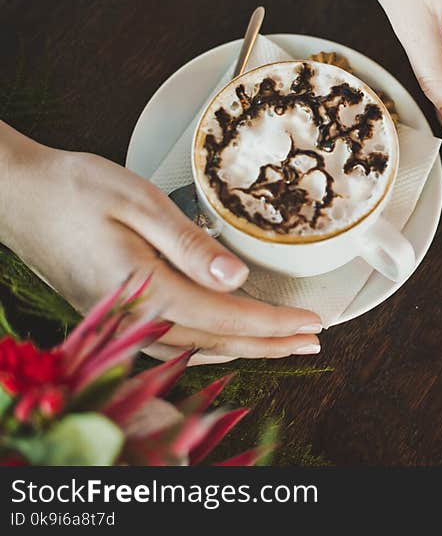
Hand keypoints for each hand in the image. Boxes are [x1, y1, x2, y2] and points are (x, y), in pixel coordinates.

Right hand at [0, 122, 321, 364]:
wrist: (16, 196)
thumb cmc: (75, 191)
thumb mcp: (139, 205)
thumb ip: (189, 246)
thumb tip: (235, 280)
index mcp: (145, 290)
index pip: (225, 318)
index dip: (274, 324)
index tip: (312, 322)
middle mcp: (134, 317)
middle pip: (216, 342)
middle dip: (270, 344)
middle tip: (313, 342)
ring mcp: (121, 321)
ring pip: (196, 349)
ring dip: (244, 348)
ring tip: (283, 345)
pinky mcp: (115, 314)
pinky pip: (172, 344)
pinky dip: (209, 346)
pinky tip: (226, 340)